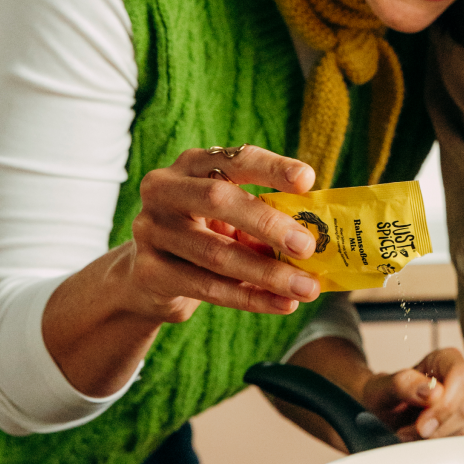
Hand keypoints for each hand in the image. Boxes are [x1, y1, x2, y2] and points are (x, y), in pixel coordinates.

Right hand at [121, 144, 322, 322]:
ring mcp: (151, 230)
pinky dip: (250, 298)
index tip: (307, 180)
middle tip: (307, 246)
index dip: (272, 168)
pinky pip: (206, 287)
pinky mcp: (148, 271)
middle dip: (268, 224)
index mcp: (192, 165)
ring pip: (216, 254)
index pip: (235, 159)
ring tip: (306, 287)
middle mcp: (165, 190)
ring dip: (268, 273)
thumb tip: (316, 235)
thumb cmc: (207, 233)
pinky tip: (282, 304)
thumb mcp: (232, 217)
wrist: (150, 275)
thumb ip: (265, 217)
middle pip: (218, 200)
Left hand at [360, 348, 463, 440]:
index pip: (463, 378)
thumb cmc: (384, 396)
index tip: (422, 425)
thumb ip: (405, 384)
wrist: (382, 413)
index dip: (447, 404)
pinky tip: (429, 444)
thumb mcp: (383, 388)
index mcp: (447, 360)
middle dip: (438, 428)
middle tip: (410, 432)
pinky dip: (448, 448)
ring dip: (440, 440)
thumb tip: (433, 392)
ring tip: (414, 436)